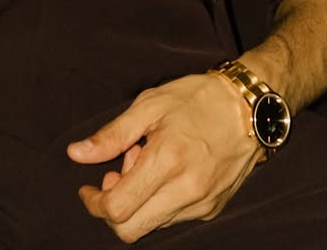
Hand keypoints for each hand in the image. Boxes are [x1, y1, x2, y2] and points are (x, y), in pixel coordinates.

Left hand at [66, 71, 262, 241]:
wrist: (249, 107)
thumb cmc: (198, 98)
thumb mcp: (150, 104)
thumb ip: (112, 135)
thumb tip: (77, 154)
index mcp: (166, 160)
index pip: (117, 209)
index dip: (94, 203)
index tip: (88, 188)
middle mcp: (185, 190)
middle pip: (131, 229)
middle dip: (113, 209)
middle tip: (117, 172)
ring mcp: (201, 204)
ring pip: (152, 225)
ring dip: (138, 202)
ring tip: (148, 160)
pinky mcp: (212, 209)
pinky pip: (173, 218)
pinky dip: (159, 201)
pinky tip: (166, 170)